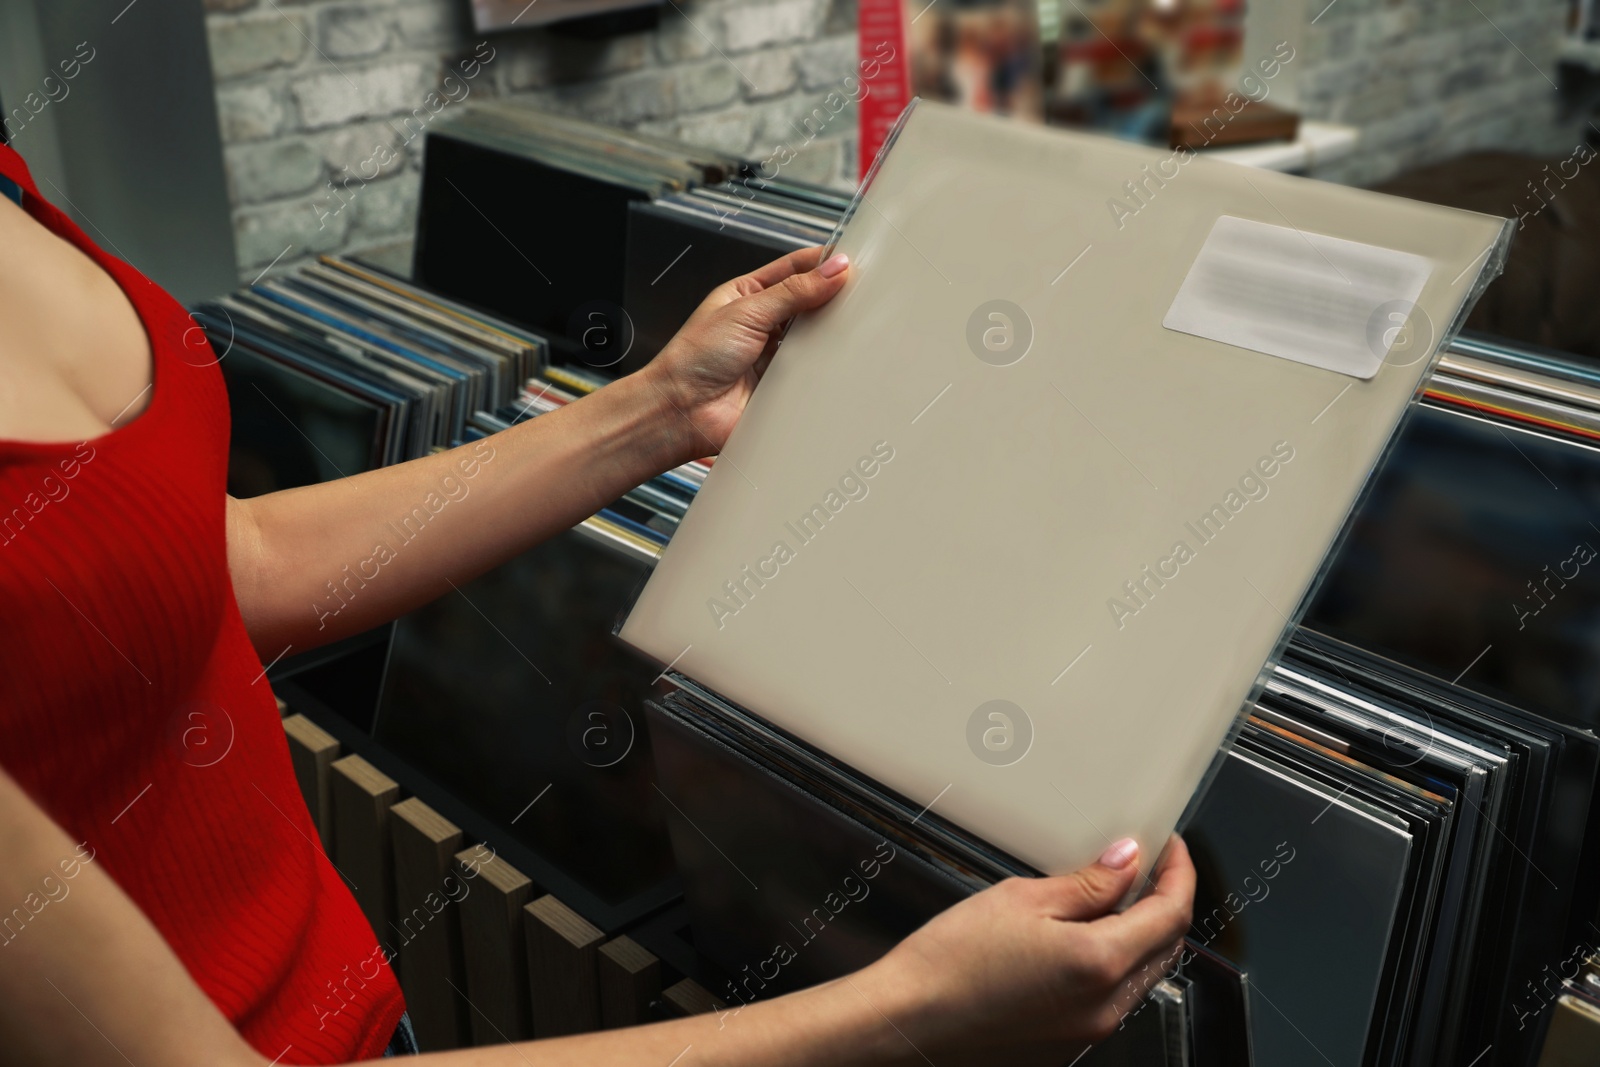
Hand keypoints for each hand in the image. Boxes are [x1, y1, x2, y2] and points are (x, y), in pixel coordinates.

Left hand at [636, 246, 849, 461]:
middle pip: (807, 303)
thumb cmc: (693, 359)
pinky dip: (823, 368)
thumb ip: (793, 291)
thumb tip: (831, 269)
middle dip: (830, 299)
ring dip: (828, 335)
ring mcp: (773, 355)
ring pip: (814, 338)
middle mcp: (762, 324)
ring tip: (848, 326)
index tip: (849, 260)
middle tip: (857, 294)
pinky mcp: (782, 386)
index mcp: (747, 295)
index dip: (820, 263)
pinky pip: (812, 373)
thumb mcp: (747, 311)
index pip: (792, 269)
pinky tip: (832, 361)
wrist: (682, 411)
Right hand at [851, 835, 1194, 1066]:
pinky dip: (1111, 965)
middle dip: (1164, 902)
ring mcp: (1089, 1032)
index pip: (1171, 914)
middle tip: (1145, 866)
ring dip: (1139, 935)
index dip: (1179, 874)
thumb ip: (1086, 882)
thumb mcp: (1021, 899)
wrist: (909, 1020)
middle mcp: (1105, 1007)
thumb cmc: (950, 963)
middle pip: (1165, 948)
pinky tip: (1080, 941)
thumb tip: (1126, 862)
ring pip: (1140, 975)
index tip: (1170, 849)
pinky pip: (1111, 999)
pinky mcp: (1067, 1046)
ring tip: (1110, 898)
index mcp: (1100, 964)